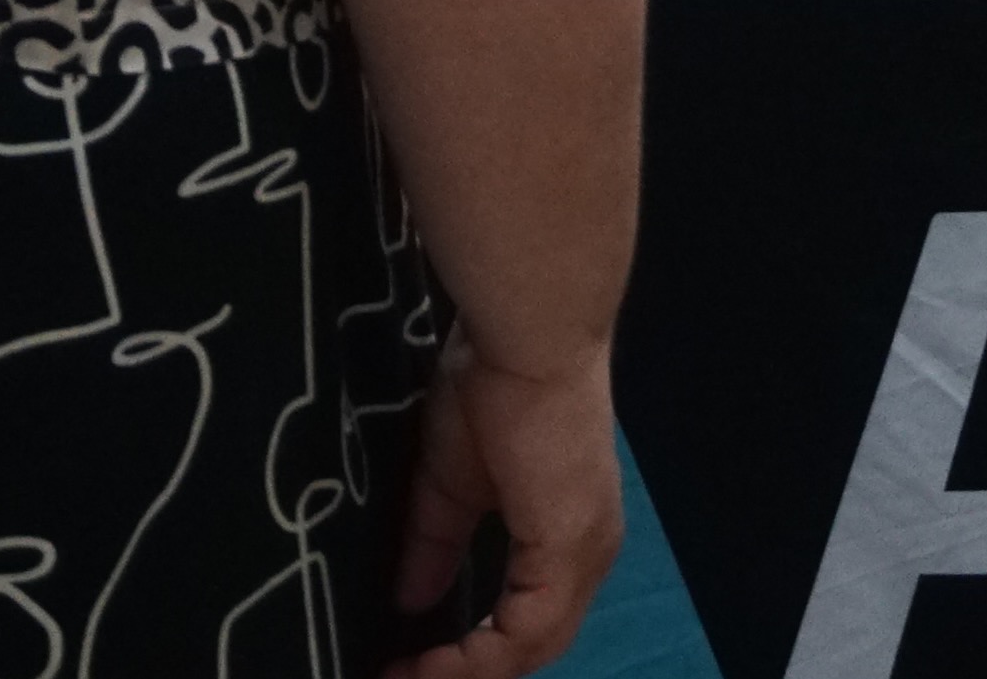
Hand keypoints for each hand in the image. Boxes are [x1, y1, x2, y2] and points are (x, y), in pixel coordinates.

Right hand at [383, 331, 621, 678]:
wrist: (523, 341)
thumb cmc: (492, 387)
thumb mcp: (450, 483)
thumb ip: (435, 544)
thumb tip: (408, 599)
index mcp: (567, 535)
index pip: (527, 621)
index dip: (470, 652)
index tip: (403, 663)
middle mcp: (588, 555)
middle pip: (532, 646)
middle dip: (464, 672)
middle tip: (399, 678)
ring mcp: (584, 554)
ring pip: (532, 649)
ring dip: (464, 674)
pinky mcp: (568, 550)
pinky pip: (525, 634)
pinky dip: (475, 660)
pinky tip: (429, 667)